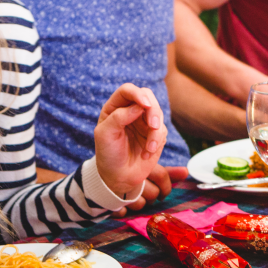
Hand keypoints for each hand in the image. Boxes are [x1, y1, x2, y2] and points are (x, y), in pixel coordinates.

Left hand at [94, 84, 167, 204]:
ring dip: (155, 132)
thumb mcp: (105, 135)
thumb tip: (139, 107)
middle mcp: (130, 111)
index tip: (145, 105)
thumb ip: (118, 117)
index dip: (137, 94)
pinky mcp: (155, 133)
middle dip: (153, 111)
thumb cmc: (108, 154)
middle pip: (147, 97)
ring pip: (158, 114)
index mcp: (115, 108)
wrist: (119, 177)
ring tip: (149, 148)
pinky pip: (162, 130)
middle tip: (154, 125)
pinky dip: (157, 142)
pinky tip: (147, 153)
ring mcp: (144, 121)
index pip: (127, 91)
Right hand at [111, 166, 186, 217]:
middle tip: (144, 192)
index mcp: (142, 167)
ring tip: (131, 196)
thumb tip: (186, 172)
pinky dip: (123, 211)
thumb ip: (167, 173)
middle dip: (152, 196)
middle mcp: (133, 178)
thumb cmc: (128, 174)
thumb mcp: (149, 171)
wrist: (97, 181)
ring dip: (138, 203)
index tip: (163, 193)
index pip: (162, 175)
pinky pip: (123, 212)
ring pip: (141, 204)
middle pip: (153, 193)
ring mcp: (121, 190)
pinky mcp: (111, 203)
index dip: (165, 187)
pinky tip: (120, 206)